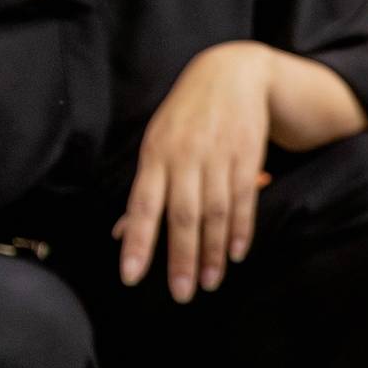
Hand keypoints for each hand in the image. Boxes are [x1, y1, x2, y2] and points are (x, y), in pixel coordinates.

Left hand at [118, 41, 277, 300]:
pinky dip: (241, 229)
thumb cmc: (186, 116)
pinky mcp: (247, 156)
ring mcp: (218, 156)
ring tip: (211, 283)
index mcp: (156, 155)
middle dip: (181, 258)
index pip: (144, 205)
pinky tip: (236, 255)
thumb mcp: (157, 143)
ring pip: (215, 213)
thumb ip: (144, 190)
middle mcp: (185, 157)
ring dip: (213, 252)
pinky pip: (243, 199)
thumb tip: (120, 233)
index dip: (138, 242)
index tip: (131, 276)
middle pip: (183, 215)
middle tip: (182, 294)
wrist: (233, 73)